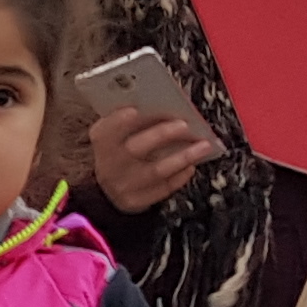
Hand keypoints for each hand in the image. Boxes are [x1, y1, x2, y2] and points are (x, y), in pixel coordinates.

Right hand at [86, 107, 225, 213]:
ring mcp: (124, 185)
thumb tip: (162, 105)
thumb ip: (131, 122)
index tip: (134, 109)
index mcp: (103, 143)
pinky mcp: (137, 201)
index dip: (118, 121)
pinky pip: (163, 189)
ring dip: (182, 157)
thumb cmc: (119, 154)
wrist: (108, 193)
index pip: (106, 131)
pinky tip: (192, 165)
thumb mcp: (116, 136)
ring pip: (155, 170)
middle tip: (184, 125)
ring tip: (203, 146)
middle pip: (134, 149)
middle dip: (161, 135)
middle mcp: (110, 166)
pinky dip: (180, 176)